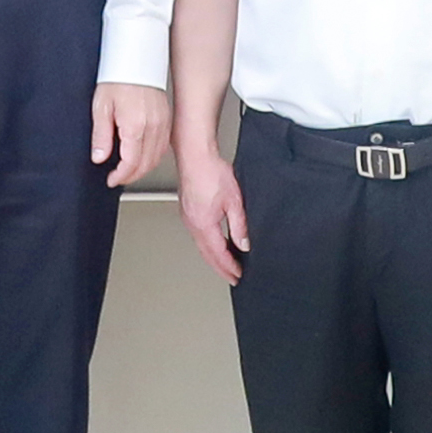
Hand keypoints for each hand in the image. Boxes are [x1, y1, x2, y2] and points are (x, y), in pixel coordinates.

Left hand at [92, 80, 168, 188]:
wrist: (136, 60)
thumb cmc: (118, 78)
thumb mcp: (101, 107)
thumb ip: (101, 136)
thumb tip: (100, 157)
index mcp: (135, 126)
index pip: (131, 163)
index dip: (120, 176)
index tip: (111, 179)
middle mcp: (153, 127)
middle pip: (146, 164)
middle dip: (131, 176)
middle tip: (117, 178)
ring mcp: (163, 123)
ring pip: (157, 158)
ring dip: (143, 169)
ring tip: (128, 170)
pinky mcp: (167, 119)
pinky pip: (163, 147)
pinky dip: (153, 157)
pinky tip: (142, 156)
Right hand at [177, 148, 248, 284]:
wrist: (195, 155)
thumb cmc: (211, 171)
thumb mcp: (234, 201)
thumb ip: (239, 225)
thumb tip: (244, 243)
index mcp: (204, 224)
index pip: (218, 254)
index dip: (229, 267)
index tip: (237, 276)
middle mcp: (193, 224)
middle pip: (207, 254)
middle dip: (221, 268)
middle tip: (232, 277)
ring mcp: (188, 218)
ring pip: (201, 246)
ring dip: (214, 257)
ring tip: (225, 264)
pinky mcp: (188, 210)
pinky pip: (197, 235)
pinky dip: (207, 245)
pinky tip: (214, 243)